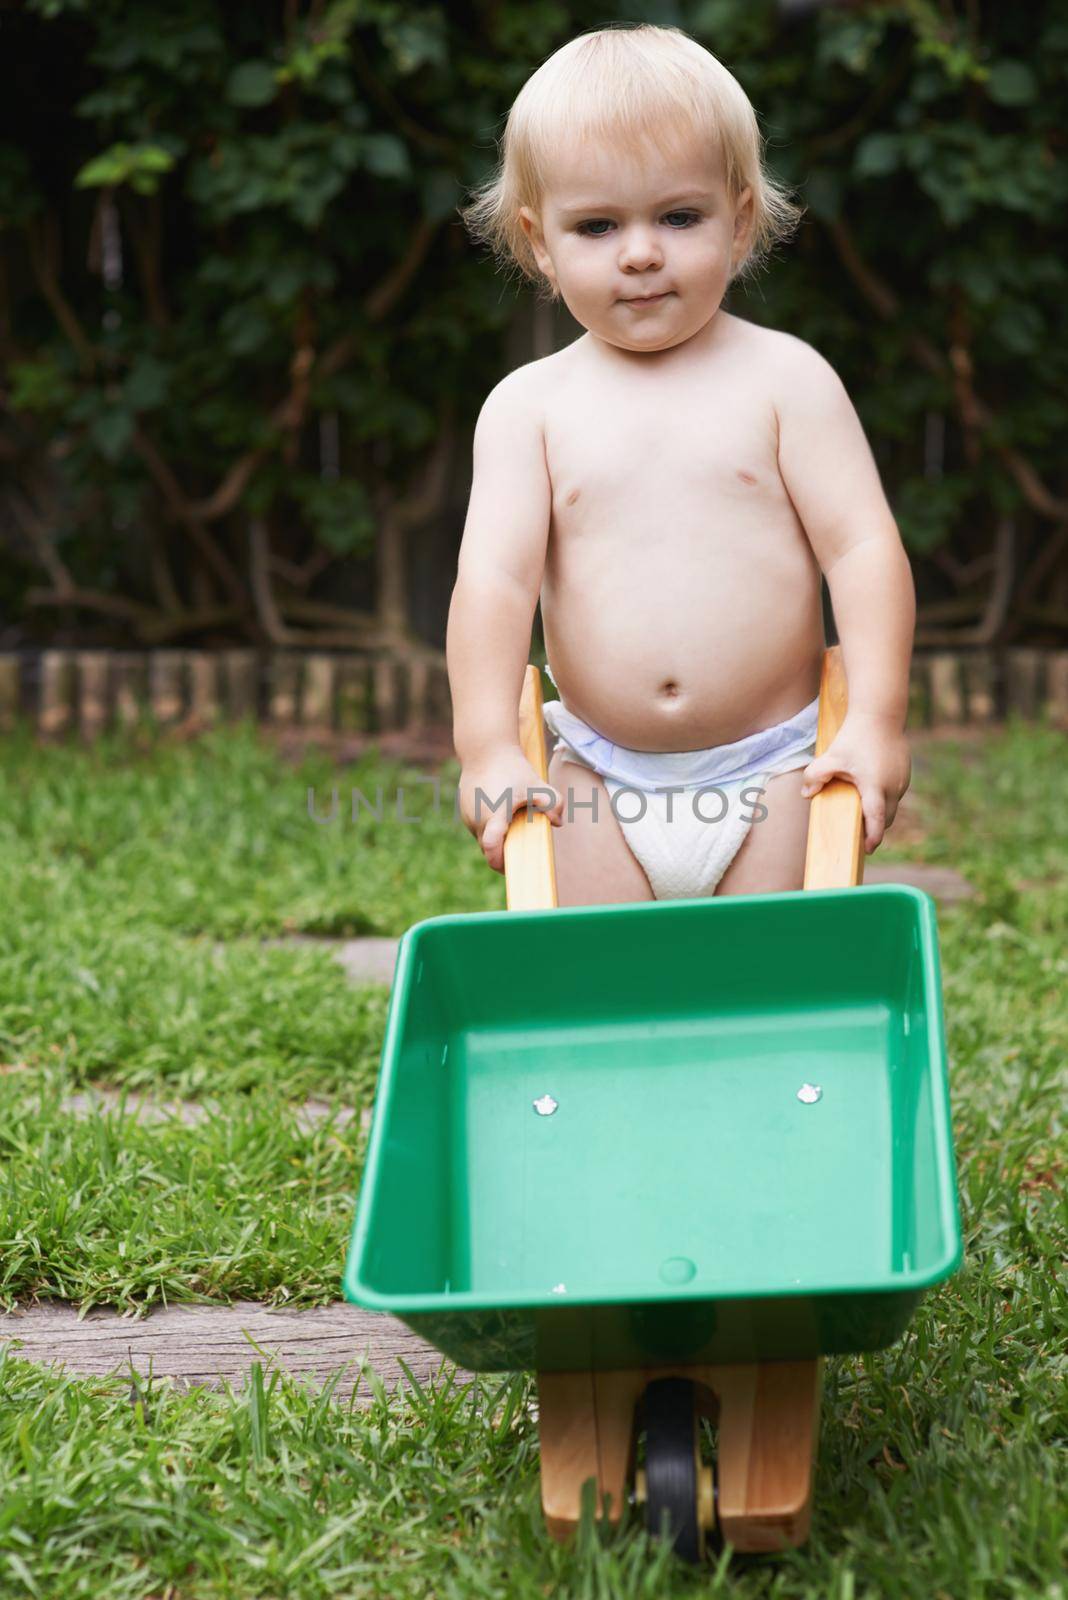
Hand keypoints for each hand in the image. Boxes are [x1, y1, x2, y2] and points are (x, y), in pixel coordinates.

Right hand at [458, 744, 563, 873]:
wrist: (485, 749)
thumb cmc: (512, 767)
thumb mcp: (536, 783)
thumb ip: (553, 802)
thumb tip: (558, 822)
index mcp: (493, 816)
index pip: (491, 849)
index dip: (500, 863)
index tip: (512, 867)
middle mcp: (476, 819)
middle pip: (488, 848)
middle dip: (503, 851)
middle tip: (522, 846)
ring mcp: (467, 815)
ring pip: (482, 838)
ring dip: (497, 838)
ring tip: (513, 824)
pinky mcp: (464, 810)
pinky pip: (478, 827)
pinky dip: (490, 827)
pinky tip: (503, 814)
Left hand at [800, 713, 910, 853]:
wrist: (880, 713)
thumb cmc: (855, 736)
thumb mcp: (831, 756)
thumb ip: (816, 776)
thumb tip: (806, 795)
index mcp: (875, 787)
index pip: (876, 821)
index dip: (873, 838)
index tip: (868, 849)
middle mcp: (893, 787)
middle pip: (886, 818)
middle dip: (875, 828)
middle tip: (859, 835)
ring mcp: (902, 780)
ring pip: (892, 806)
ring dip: (880, 813)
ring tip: (862, 813)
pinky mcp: (905, 772)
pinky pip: (895, 793)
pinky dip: (884, 798)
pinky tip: (870, 792)